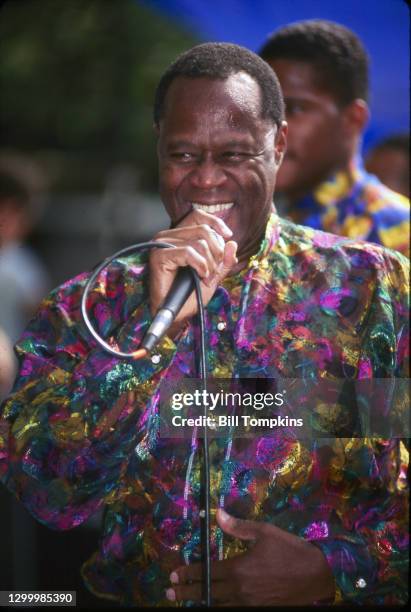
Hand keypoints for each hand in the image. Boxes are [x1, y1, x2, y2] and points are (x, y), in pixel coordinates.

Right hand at [150, 209, 236, 335]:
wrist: (177, 313)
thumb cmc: (190, 294)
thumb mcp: (213, 274)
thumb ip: (223, 259)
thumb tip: (232, 243)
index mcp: (179, 236)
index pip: (198, 216)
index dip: (215, 223)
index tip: (228, 235)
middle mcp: (168, 236)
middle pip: (203, 230)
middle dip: (216, 251)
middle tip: (214, 270)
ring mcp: (161, 245)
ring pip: (198, 242)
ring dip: (209, 263)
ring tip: (205, 277)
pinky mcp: (159, 256)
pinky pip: (188, 252)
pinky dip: (200, 265)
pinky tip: (200, 275)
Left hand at [166, 508, 334, 605]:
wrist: (317, 576)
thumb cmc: (291, 551)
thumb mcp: (264, 533)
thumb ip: (238, 526)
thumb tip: (217, 513)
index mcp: (239, 569)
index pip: (207, 573)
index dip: (189, 574)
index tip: (174, 576)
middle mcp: (241, 590)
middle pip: (208, 593)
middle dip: (187, 592)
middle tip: (170, 593)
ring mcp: (250, 604)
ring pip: (220, 605)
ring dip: (202, 602)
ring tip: (188, 601)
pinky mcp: (260, 611)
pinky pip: (235, 610)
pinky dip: (222, 607)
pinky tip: (217, 604)